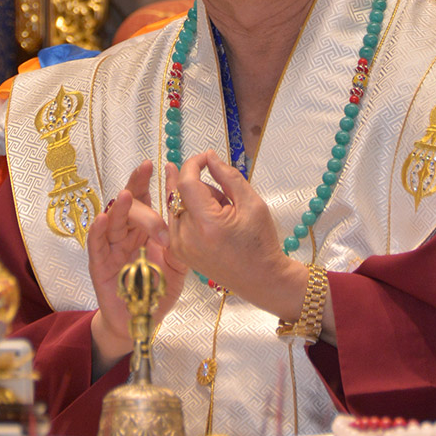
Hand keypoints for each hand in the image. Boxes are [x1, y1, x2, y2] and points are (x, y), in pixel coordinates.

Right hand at [87, 161, 186, 373]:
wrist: (140, 321)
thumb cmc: (156, 291)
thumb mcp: (177, 265)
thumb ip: (180, 244)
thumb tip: (188, 216)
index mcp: (144, 230)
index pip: (146, 199)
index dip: (150, 181)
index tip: (159, 164)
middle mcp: (126, 234)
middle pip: (128, 203)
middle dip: (137, 185)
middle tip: (145, 170)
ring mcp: (111, 248)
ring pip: (113, 221)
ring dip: (120, 207)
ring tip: (126, 195)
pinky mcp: (99, 266)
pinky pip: (96, 246)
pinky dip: (98, 232)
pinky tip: (103, 219)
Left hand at [166, 153, 306, 319]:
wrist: (259, 278)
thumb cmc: (259, 242)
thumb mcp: (252, 202)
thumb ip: (227, 176)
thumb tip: (209, 157)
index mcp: (206, 224)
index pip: (186, 182)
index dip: (195, 163)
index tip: (207, 158)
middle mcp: (186, 237)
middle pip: (180, 192)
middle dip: (200, 185)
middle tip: (224, 196)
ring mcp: (179, 246)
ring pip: (176, 204)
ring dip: (195, 200)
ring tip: (221, 213)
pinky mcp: (177, 251)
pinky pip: (176, 218)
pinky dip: (191, 213)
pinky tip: (211, 221)